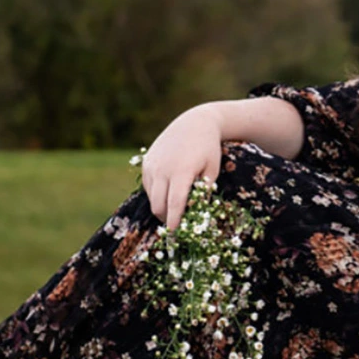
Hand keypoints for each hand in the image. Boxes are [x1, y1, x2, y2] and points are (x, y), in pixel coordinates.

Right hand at [137, 105, 223, 232]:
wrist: (195, 123)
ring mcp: (152, 165)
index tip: (174, 235)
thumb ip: (203, 193)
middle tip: (175, 225)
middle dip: (166, 218)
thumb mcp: (212, 170)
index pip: (174, 204)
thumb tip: (196, 215)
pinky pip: (148, 186)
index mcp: (181, 172)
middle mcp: (163, 169)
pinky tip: (167, 191)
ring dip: (160, 207)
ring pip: (151, 197)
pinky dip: (156, 194)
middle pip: (159, 205)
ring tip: (172, 210)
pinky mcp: (147, 162)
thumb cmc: (208, 149)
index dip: (173, 222)